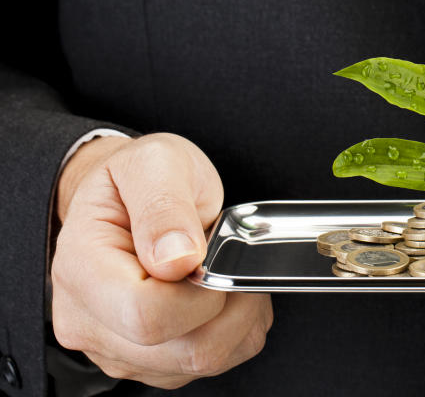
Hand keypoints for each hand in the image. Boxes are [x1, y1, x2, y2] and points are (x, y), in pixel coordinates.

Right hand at [51, 133, 272, 388]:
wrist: (128, 192)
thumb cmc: (138, 177)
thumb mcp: (155, 163)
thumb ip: (164, 208)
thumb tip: (178, 259)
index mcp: (82, 268)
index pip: (145, 314)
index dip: (198, 292)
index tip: (212, 256)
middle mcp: (89, 320)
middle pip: (178, 350)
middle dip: (229, 307)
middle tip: (233, 262)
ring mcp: (117, 346)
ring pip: (199, 362)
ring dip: (238, 321)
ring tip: (230, 274)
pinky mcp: (146, 359)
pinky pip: (207, 365)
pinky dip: (235, 333)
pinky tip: (226, 296)